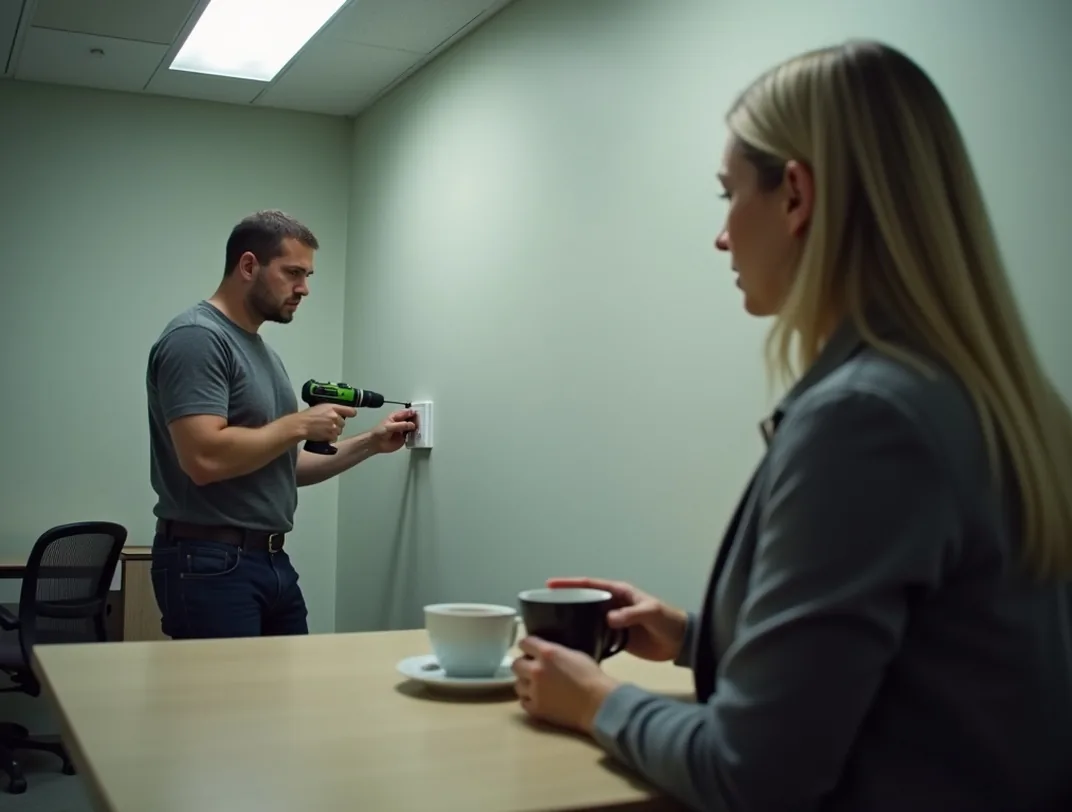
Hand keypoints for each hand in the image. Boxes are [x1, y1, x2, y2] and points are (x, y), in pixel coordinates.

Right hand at [301, 404, 356, 442]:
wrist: (301, 425)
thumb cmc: (308, 415)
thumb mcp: (321, 407)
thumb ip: (332, 409)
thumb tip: (339, 412)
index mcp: (333, 407)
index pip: (351, 411)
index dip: (350, 413)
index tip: (348, 415)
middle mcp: (335, 416)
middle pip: (343, 423)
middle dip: (337, 424)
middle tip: (328, 424)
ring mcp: (334, 427)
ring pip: (339, 431)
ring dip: (334, 431)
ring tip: (324, 430)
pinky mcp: (331, 435)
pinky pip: (335, 438)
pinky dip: (330, 438)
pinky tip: (323, 435)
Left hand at [370, 408, 417, 453]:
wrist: (376, 443)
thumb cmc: (380, 432)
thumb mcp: (390, 426)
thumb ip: (401, 425)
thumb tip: (413, 425)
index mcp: (396, 416)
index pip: (407, 412)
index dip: (413, 413)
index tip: (418, 415)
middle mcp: (401, 422)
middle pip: (411, 419)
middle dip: (416, 420)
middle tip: (421, 422)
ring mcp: (403, 430)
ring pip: (412, 427)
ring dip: (417, 428)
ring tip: (421, 429)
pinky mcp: (404, 438)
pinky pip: (411, 435)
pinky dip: (415, 435)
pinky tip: (418, 435)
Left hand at [512, 637, 618, 733]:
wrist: (598, 704)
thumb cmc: (592, 677)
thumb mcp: (575, 654)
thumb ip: (556, 652)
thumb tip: (546, 654)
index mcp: (547, 653)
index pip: (524, 643)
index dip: (527, 646)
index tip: (529, 649)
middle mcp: (536, 670)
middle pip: (515, 664)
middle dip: (523, 665)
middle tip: (532, 669)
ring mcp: (534, 691)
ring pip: (517, 684)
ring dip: (525, 683)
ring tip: (535, 686)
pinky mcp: (535, 709)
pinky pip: (523, 702)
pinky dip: (529, 699)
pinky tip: (539, 699)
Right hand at [545, 577, 686, 661]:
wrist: (680, 643)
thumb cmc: (668, 621)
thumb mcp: (651, 613)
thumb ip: (631, 614)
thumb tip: (608, 618)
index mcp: (620, 592)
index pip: (591, 584)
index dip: (571, 583)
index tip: (551, 584)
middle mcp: (613, 604)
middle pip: (585, 599)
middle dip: (566, 599)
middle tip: (544, 604)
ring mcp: (613, 621)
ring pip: (587, 616)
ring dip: (573, 618)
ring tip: (551, 624)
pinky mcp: (616, 637)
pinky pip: (595, 633)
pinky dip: (584, 635)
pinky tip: (571, 642)